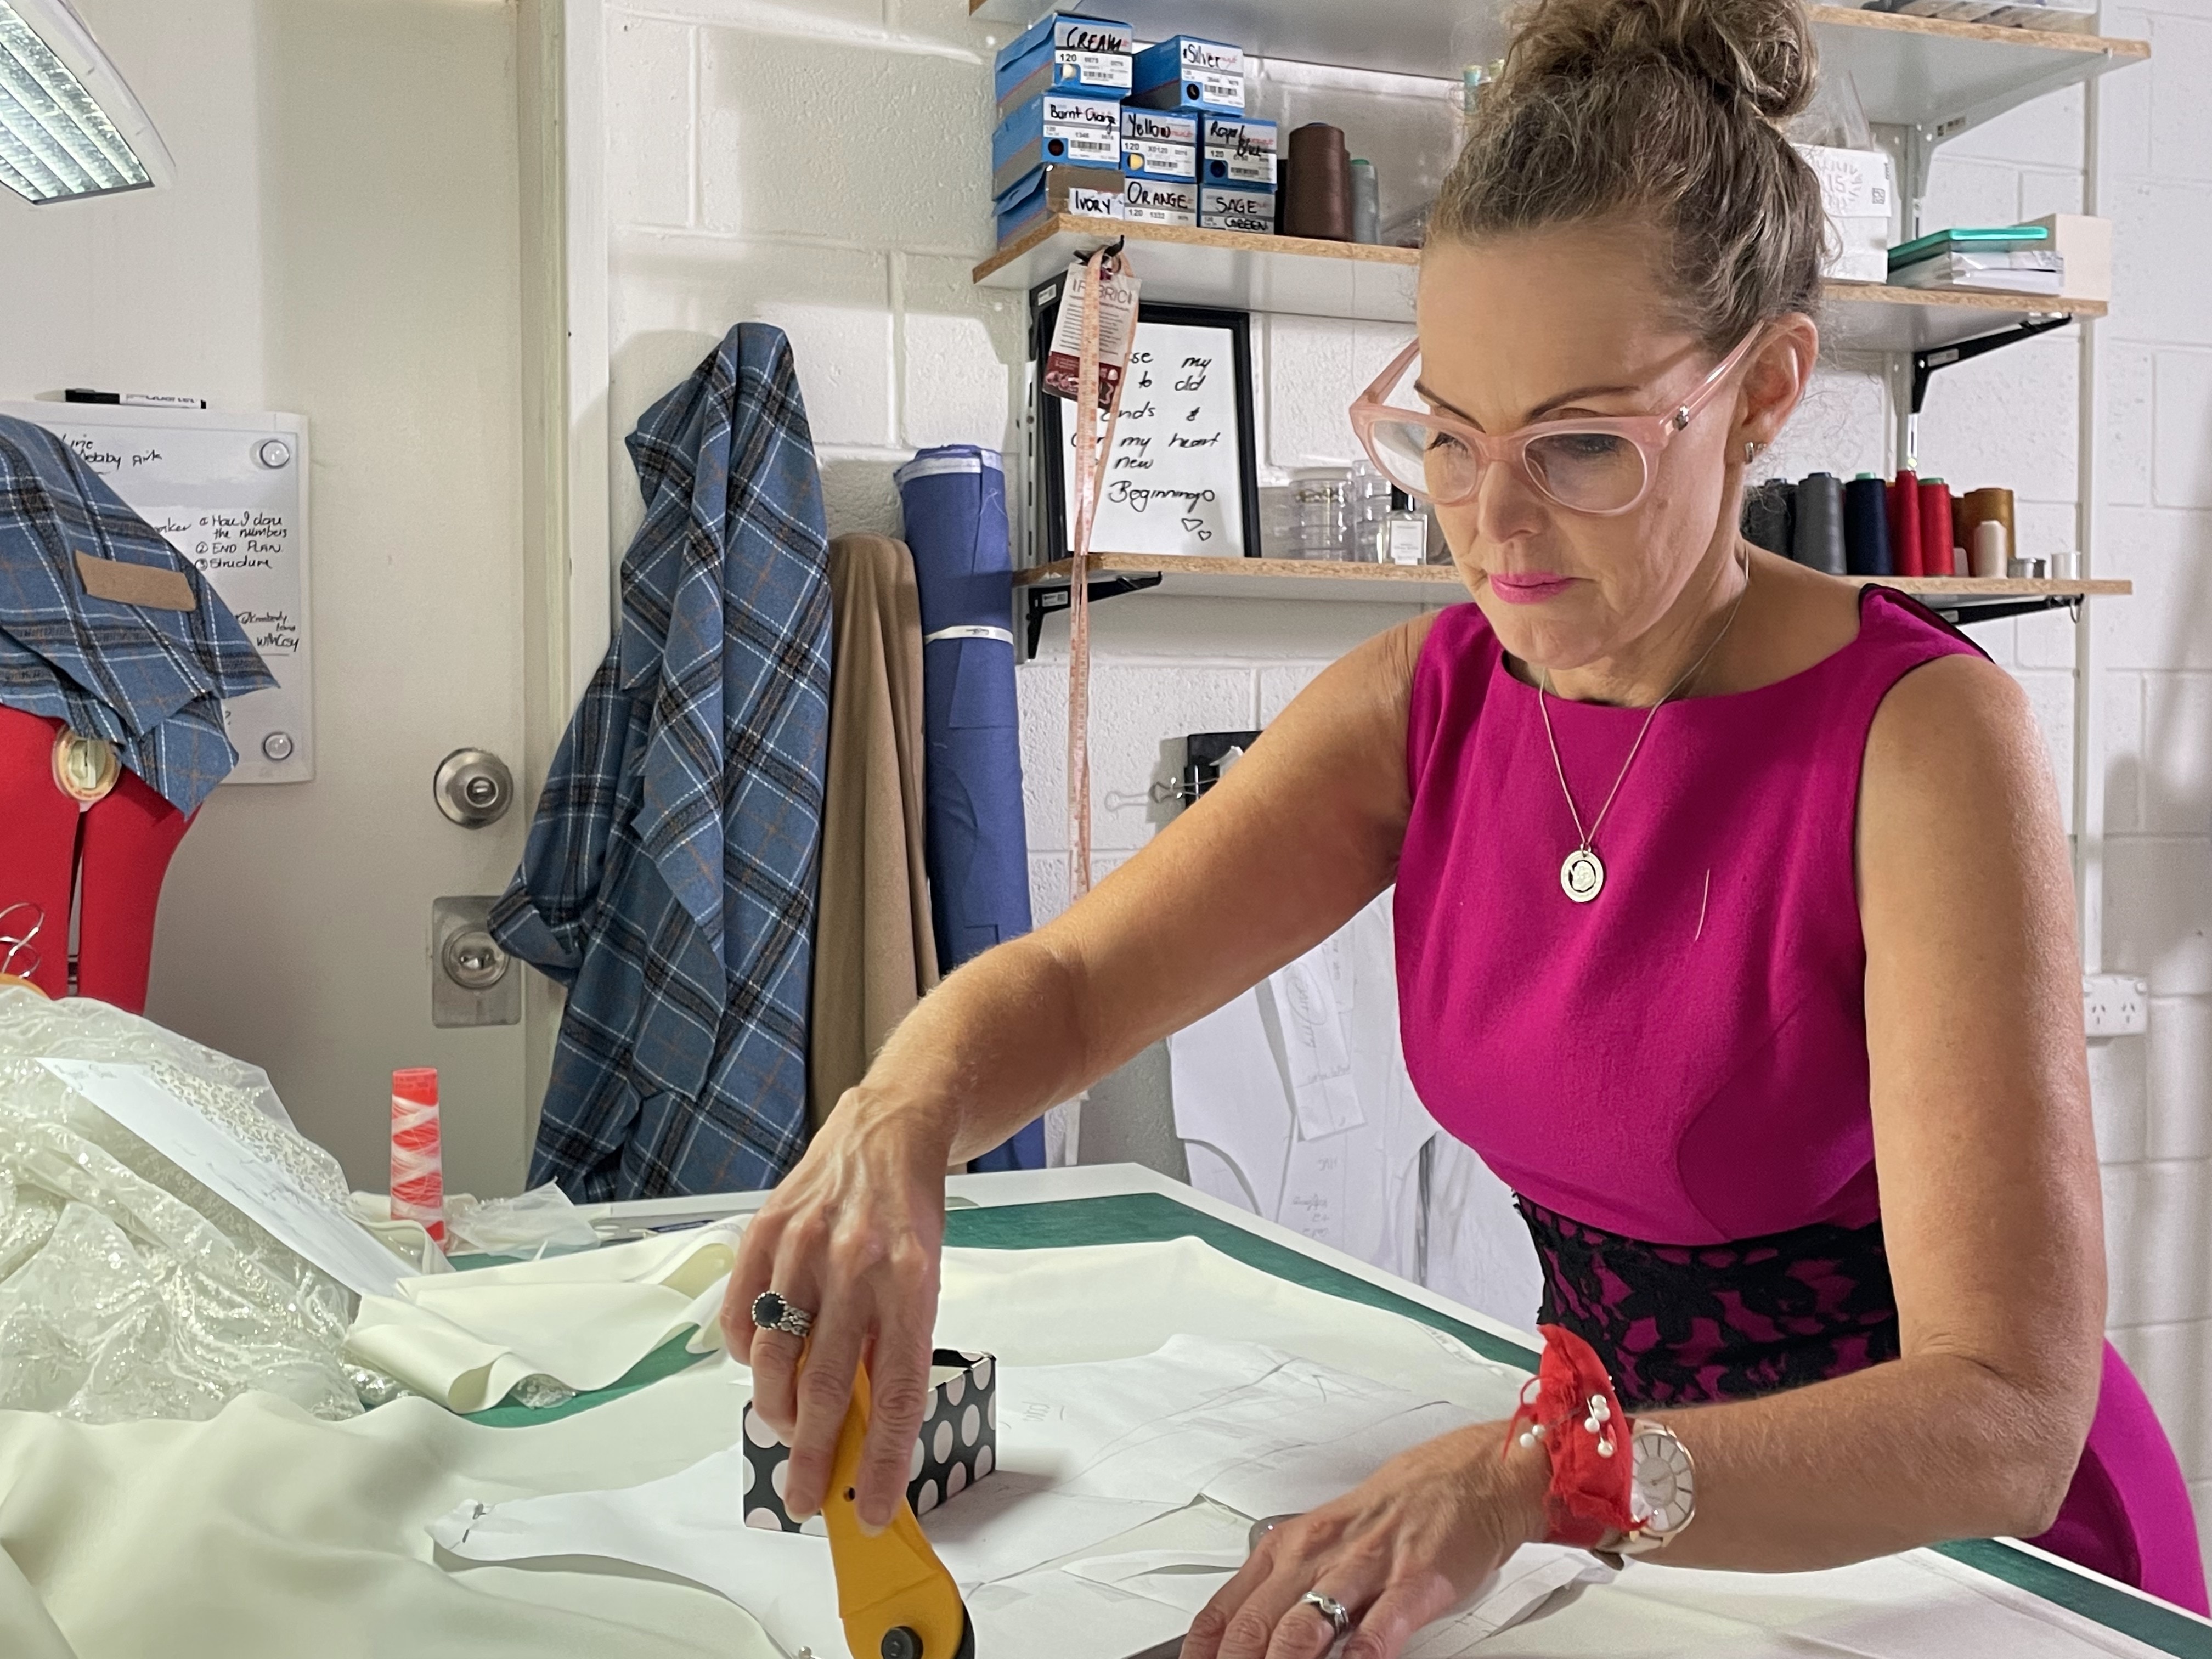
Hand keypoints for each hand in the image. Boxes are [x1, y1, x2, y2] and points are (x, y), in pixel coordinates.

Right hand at [723, 1089, 953, 1529]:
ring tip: (784, 1433)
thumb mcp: (924, 1281)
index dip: (882, 1460)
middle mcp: (858, 1264)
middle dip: (813, 1456)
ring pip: (776, 1358)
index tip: (872, 1508)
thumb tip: (863, 1428)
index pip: (896, 1394)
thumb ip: (892, 1346)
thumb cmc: (909, 1214)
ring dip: (776, 1410)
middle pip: (827, 1386)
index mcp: (912, 1282)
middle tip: (805, 1497)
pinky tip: (762, 1366)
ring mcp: (806, 1246)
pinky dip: (748, 1354)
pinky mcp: (766, 1231)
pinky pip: (743, 1315)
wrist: (888, 1131)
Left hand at [1181, 1426, 1547, 1658]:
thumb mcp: (1323, 1541)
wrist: (1468, 1476)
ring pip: (1304, 1626)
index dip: (1203, 1652)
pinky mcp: (1416, 1579)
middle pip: (1255, 1626)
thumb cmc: (1395, 1511)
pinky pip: (1381, 1624)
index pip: (1224, 1610)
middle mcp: (1317, 1554)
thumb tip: (1242, 1634)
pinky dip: (1362, 1656)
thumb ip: (1283, 1586)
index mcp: (1288, 1546)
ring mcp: (1365, 1566)